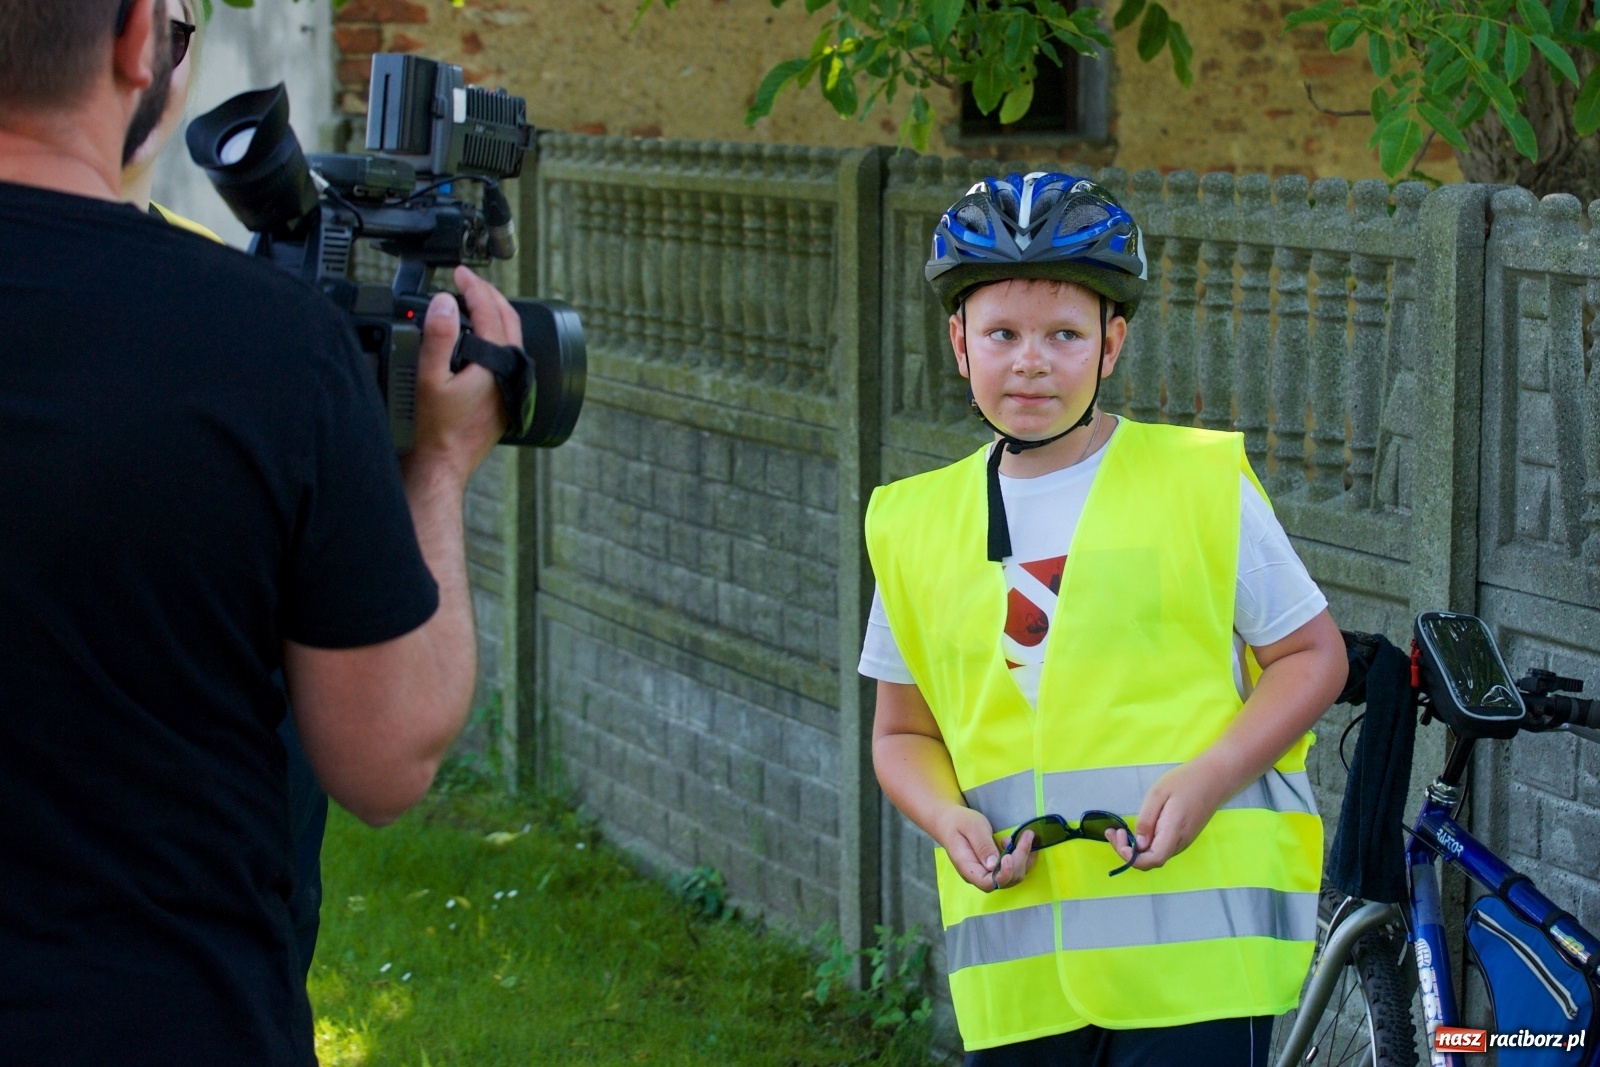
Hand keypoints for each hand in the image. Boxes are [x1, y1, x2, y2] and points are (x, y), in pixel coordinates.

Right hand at [404, 266, 516, 484]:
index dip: (474, 287)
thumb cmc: (434, 431)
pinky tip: (475, 341)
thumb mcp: (428, 378)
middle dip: (488, 296)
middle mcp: (509, 373)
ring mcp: (508, 387)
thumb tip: (445, 302)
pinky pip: (504, 357)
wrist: (442, 466)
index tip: (459, 273)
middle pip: (508, 321)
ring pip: (509, 339)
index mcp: (496, 363)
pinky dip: (492, 339)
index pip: (490, 311)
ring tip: (471, 303)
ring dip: (493, 316)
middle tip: (467, 282)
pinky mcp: (503, 399)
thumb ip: (437, 336)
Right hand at [936, 807, 1037, 891]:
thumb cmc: (959, 822)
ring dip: (1023, 858)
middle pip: (1005, 880)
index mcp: (967, 867)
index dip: (1003, 874)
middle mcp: (978, 876)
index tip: (1010, 856)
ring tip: (1022, 836)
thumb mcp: (971, 828)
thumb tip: (994, 865)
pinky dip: (1023, 858)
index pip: (988, 883)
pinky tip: (1023, 843)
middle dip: (1020, 860)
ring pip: (1012, 877)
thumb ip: (982, 846)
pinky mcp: (994, 869)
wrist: (950, 822)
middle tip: (1026, 835)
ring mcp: (987, 874)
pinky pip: (1013, 870)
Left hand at [1111, 760, 1228, 871]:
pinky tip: (1137, 830)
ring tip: (1120, 830)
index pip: (1152, 860)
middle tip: (1113, 832)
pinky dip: (1144, 844)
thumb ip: (1147, 820)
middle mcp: (1179, 843)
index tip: (1118, 838)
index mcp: (1173, 832)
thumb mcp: (1158, 794)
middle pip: (1151, 861)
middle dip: (1127, 852)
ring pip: (1154, 856)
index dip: (1131, 857)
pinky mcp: (1182, 838)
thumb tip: (1138, 844)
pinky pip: (1160, 848)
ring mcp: (1182, 842)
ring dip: (1134, 849)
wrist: (1213, 779)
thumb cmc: (1184, 782)